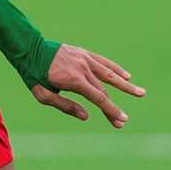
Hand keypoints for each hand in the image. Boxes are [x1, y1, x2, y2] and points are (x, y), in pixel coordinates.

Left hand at [30, 45, 145, 128]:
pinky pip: (103, 62)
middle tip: (124, 121)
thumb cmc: (33, 75)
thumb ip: (65, 106)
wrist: (29, 48)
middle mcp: (83, 68)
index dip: (111, 110)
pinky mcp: (84, 53)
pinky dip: (116, 68)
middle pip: (104, 91)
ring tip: (141, 93)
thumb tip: (86, 116)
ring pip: (110, 74)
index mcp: (74, 80)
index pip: (98, 98)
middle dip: (114, 107)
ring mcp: (85, 59)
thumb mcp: (43, 95)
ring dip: (126, 85)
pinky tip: (126, 76)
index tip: (121, 121)